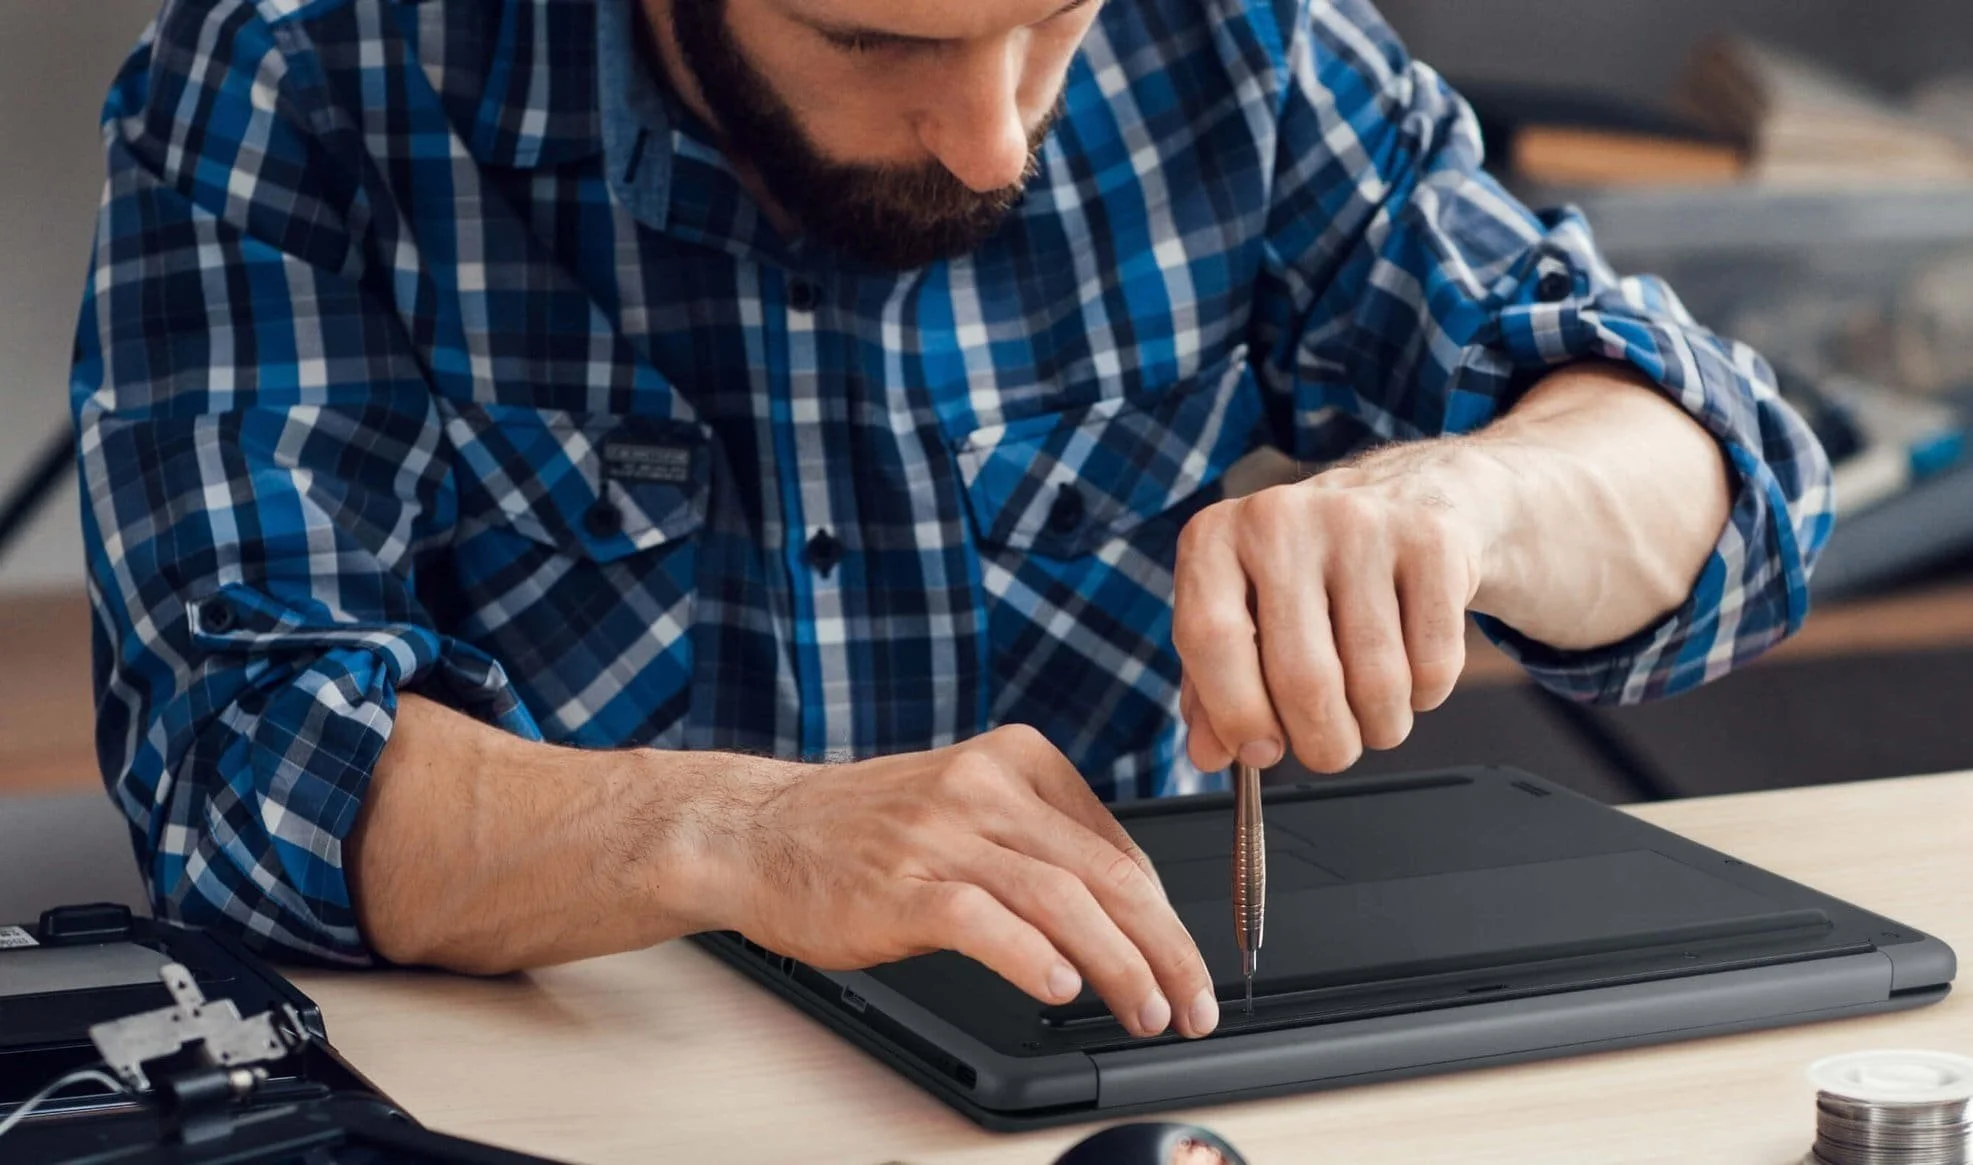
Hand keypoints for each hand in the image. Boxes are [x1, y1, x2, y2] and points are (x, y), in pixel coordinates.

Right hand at [698, 725, 1218, 1037]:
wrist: (757, 832)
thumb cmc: (864, 830)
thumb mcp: (967, 806)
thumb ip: (1042, 843)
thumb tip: (1127, 911)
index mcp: (1017, 760)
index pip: (1120, 845)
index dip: (1165, 916)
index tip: (1184, 962)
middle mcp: (986, 789)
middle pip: (1107, 874)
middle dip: (1165, 947)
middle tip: (1195, 1002)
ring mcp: (942, 835)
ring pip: (1061, 900)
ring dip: (1120, 965)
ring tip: (1148, 1010)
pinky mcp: (899, 884)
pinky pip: (982, 919)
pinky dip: (1031, 956)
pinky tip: (1062, 989)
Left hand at [1173, 441, 1499, 773]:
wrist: (1411, 497)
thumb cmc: (1310, 575)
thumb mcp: (1246, 616)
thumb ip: (1215, 690)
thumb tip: (1211, 755)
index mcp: (1215, 539)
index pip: (1210, 638)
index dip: (1238, 714)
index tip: (1262, 752)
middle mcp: (1279, 518)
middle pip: (1303, 678)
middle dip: (1323, 743)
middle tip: (1331, 752)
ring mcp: (1359, 522)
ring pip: (1377, 681)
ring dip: (1380, 727)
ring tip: (1375, 713)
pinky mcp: (1431, 539)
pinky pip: (1433, 664)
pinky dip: (1425, 695)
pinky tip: (1413, 669)